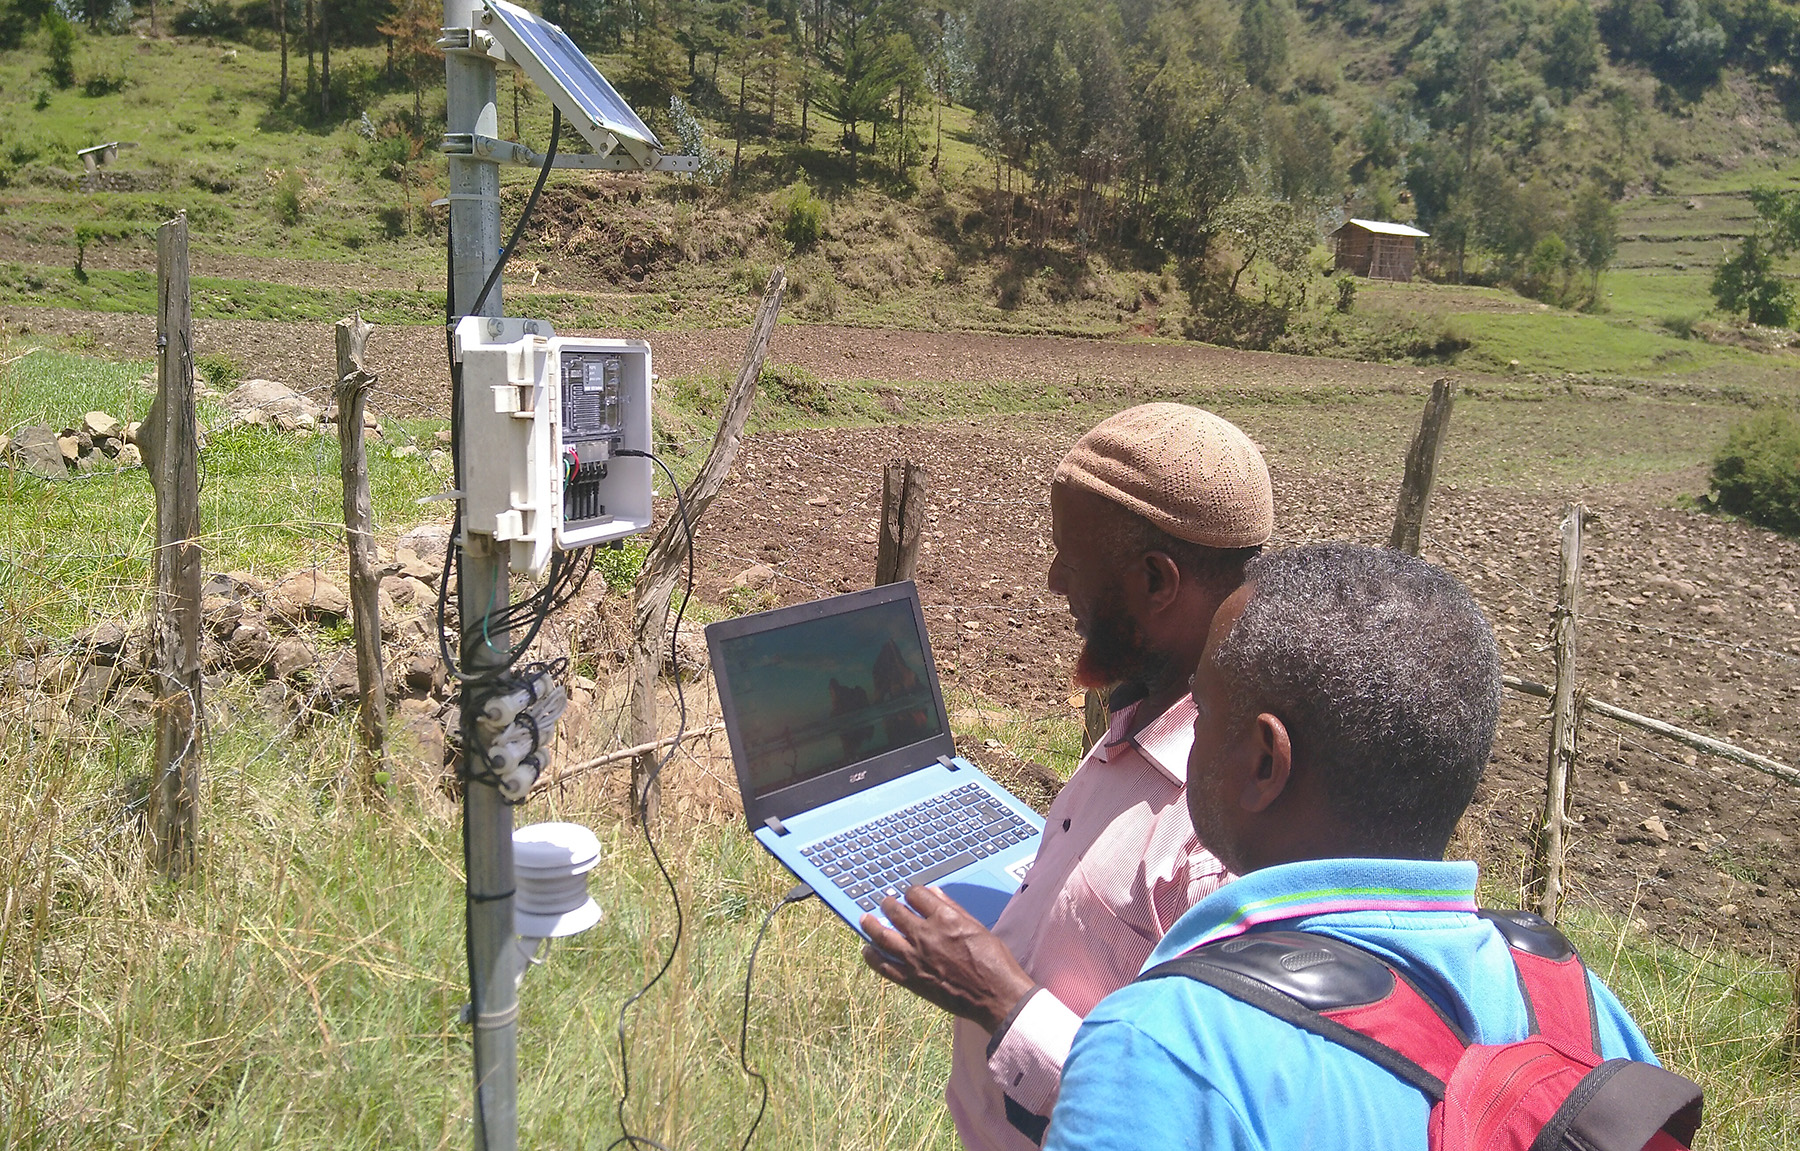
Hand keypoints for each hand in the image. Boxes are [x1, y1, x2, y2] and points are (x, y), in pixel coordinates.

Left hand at [860, 884, 1035, 1032]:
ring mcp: (916, 958)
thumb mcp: (977, 927)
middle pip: (895, 912)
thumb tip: (934, 893)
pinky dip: (872, 957)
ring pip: (882, 936)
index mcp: (944, 918)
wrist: (995, 996)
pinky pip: (884, 966)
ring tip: (865, 919)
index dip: (911, 893)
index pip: (916, 895)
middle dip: (887, 904)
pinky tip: (867, 950)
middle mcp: (926, 935)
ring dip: (871, 925)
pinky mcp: (912, 980)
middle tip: (883, 903)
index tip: (909, 896)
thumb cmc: (993, 961)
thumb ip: (953, 908)